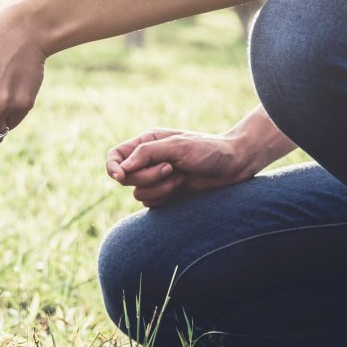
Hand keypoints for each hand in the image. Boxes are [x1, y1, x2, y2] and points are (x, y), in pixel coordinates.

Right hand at [106, 129, 263, 206]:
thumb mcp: (176, 146)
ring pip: (138, 193)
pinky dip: (165, 197)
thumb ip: (146, 153)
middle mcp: (147, 161)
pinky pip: (151, 203)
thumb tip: (122, 168)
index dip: (112, 167)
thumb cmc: (208, 150)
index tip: (121, 176)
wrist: (234, 165)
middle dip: (147, 177)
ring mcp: (156, 178)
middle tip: (170, 169)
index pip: (115, 156)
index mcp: (146, 143)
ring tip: (180, 178)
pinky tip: (182, 187)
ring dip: (160, 188)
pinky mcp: (165, 193)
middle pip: (126, 178)